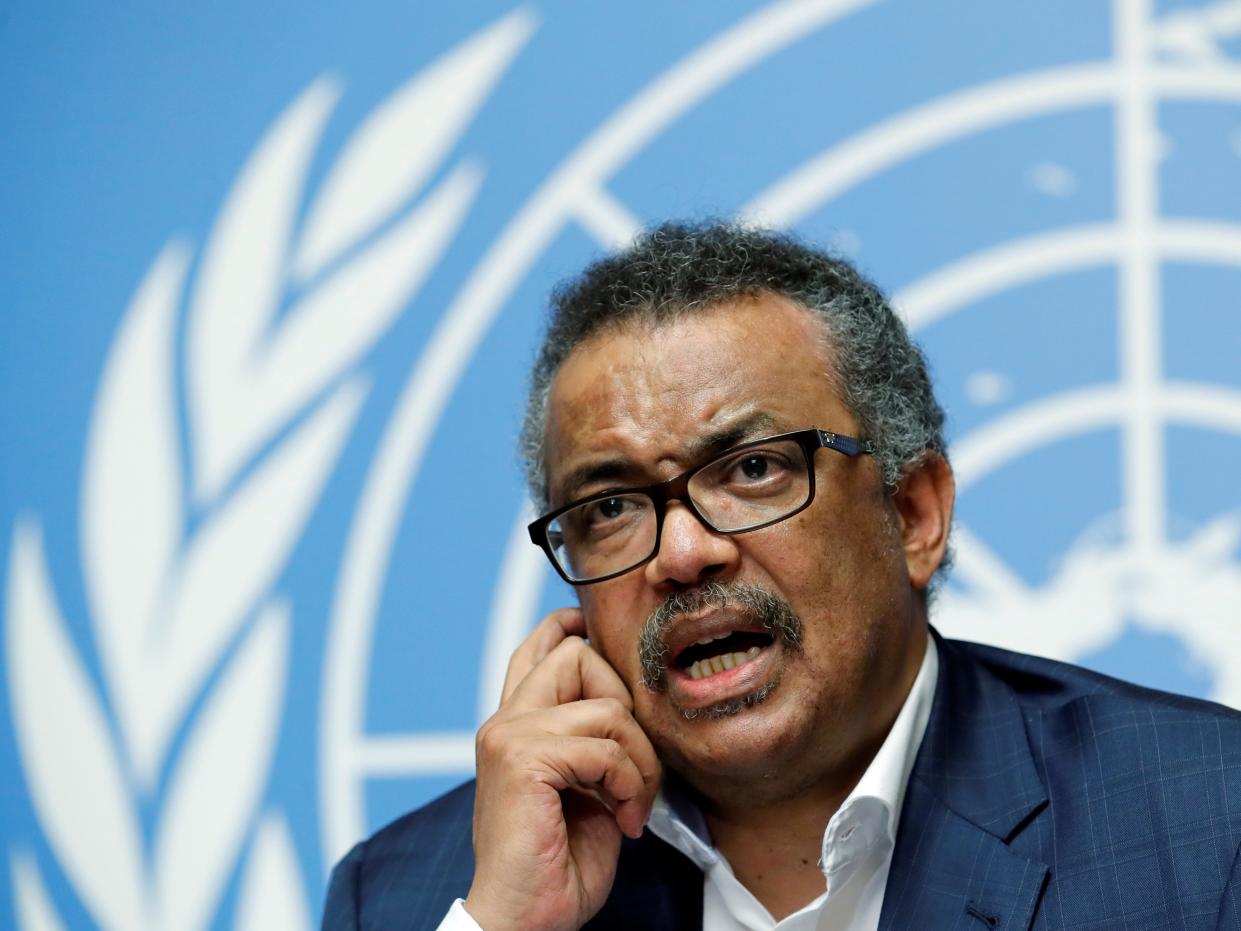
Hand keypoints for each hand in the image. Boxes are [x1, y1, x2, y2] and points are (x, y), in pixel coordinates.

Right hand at [464, 609, 661, 930]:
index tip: (588, 628)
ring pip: (607, 706)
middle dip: (628, 708)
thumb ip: (595, 746)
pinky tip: (624, 818)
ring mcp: (509, 736)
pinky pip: (605, 746)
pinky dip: (629, 783)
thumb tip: (627, 709)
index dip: (567, 631)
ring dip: (638, 762)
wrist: (524, 920)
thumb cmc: (557, 868)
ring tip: (631, 805)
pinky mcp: (523, 758)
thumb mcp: (587, 792)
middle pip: (578, 657)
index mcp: (515, 728)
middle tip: (635, 772)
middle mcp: (505, 723)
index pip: (535, 652)